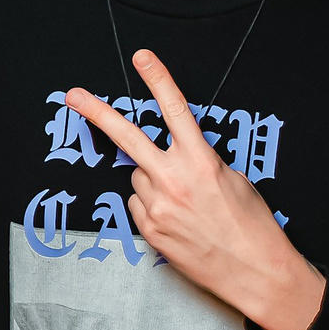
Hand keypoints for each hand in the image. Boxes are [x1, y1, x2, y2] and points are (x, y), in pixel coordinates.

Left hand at [66, 49, 324, 329]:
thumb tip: (178, 153)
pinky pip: (139, 204)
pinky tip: (176, 217)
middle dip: (98, 113)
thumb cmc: (251, 226)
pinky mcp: (149, 231)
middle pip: (127, 138)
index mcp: (201, 162)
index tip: (142, 58)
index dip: (158, 79)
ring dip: (152, 178)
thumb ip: (201, 159)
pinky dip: (151, 204)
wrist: (254, 271)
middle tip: (74, 95)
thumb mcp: (234, 178)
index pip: (175, 110)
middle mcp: (174, 181)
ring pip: (138, 177)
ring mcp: (158, 208)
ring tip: (183, 200)